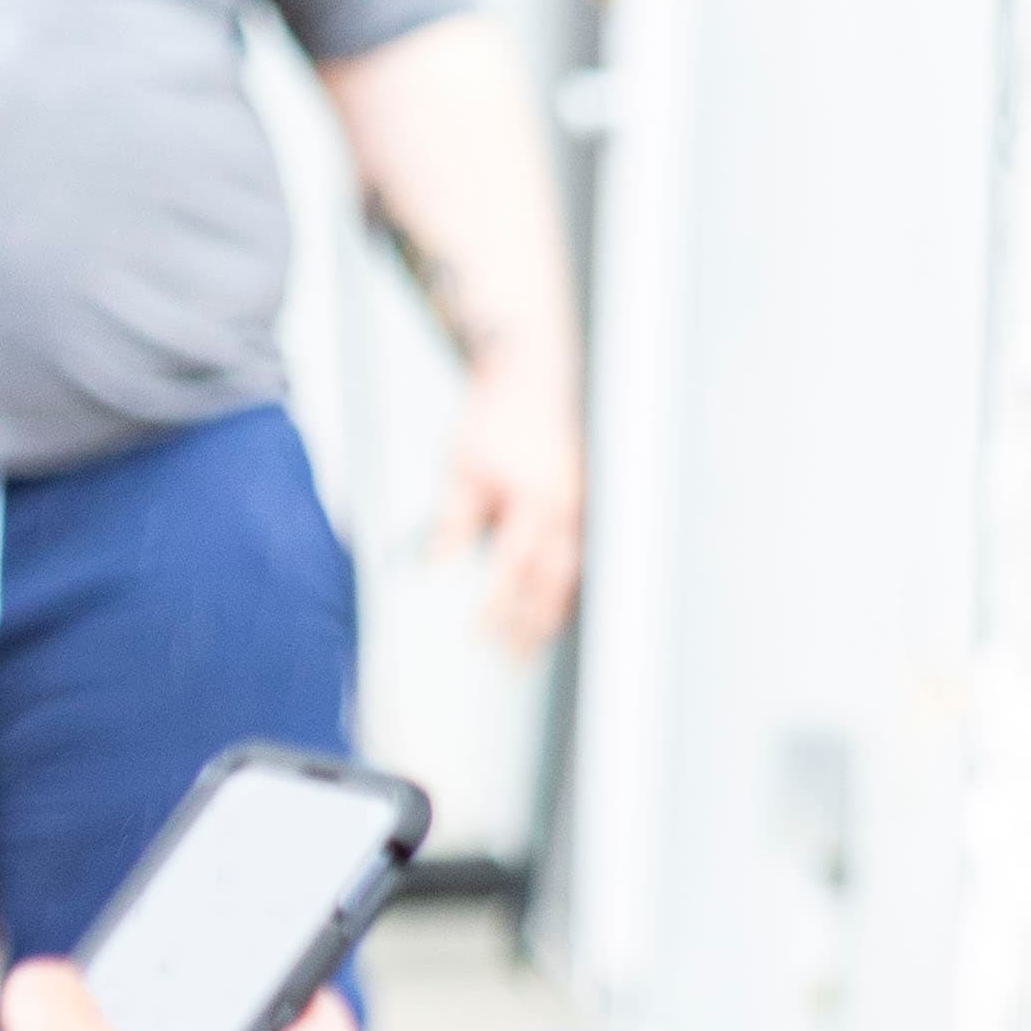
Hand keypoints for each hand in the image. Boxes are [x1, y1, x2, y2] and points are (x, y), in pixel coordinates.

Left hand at [432, 359, 585, 648]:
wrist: (535, 371)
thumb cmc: (497, 415)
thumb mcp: (464, 465)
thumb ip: (456, 517)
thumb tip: (440, 564)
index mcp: (536, 501)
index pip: (513, 568)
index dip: (497, 605)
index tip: (478, 634)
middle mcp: (570, 510)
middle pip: (553, 582)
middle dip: (533, 623)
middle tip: (515, 659)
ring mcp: (587, 506)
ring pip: (576, 573)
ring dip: (555, 610)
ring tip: (537, 641)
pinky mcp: (591, 500)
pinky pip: (585, 553)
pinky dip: (570, 582)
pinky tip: (558, 601)